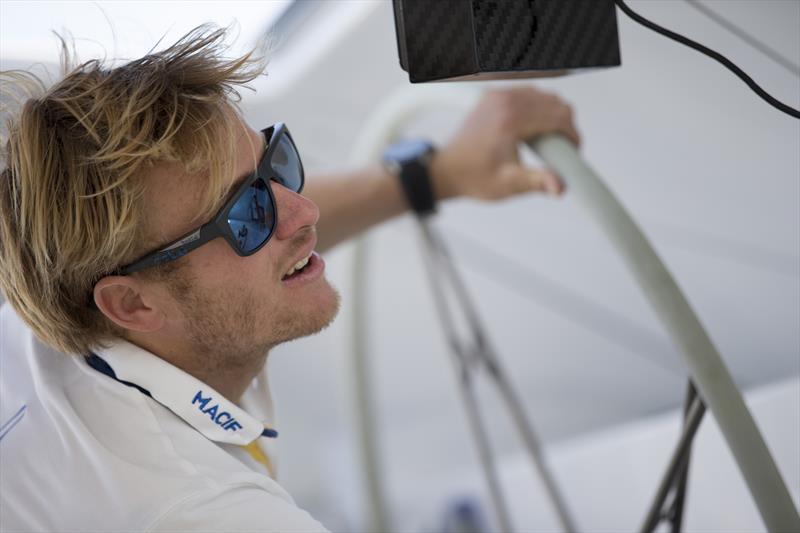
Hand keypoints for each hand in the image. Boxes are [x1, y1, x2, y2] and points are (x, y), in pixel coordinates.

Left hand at [431, 86, 579, 200]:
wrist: (446, 171)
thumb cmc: (473, 178)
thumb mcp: (508, 185)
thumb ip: (538, 182)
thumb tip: (561, 187)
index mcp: (510, 120)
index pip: (558, 117)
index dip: (573, 135)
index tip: (573, 152)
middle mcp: (504, 102)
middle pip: (554, 103)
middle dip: (565, 126)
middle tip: (561, 150)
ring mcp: (497, 96)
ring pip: (543, 95)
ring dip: (552, 115)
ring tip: (547, 142)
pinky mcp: (493, 96)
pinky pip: (527, 94)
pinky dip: (537, 108)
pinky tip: (534, 129)